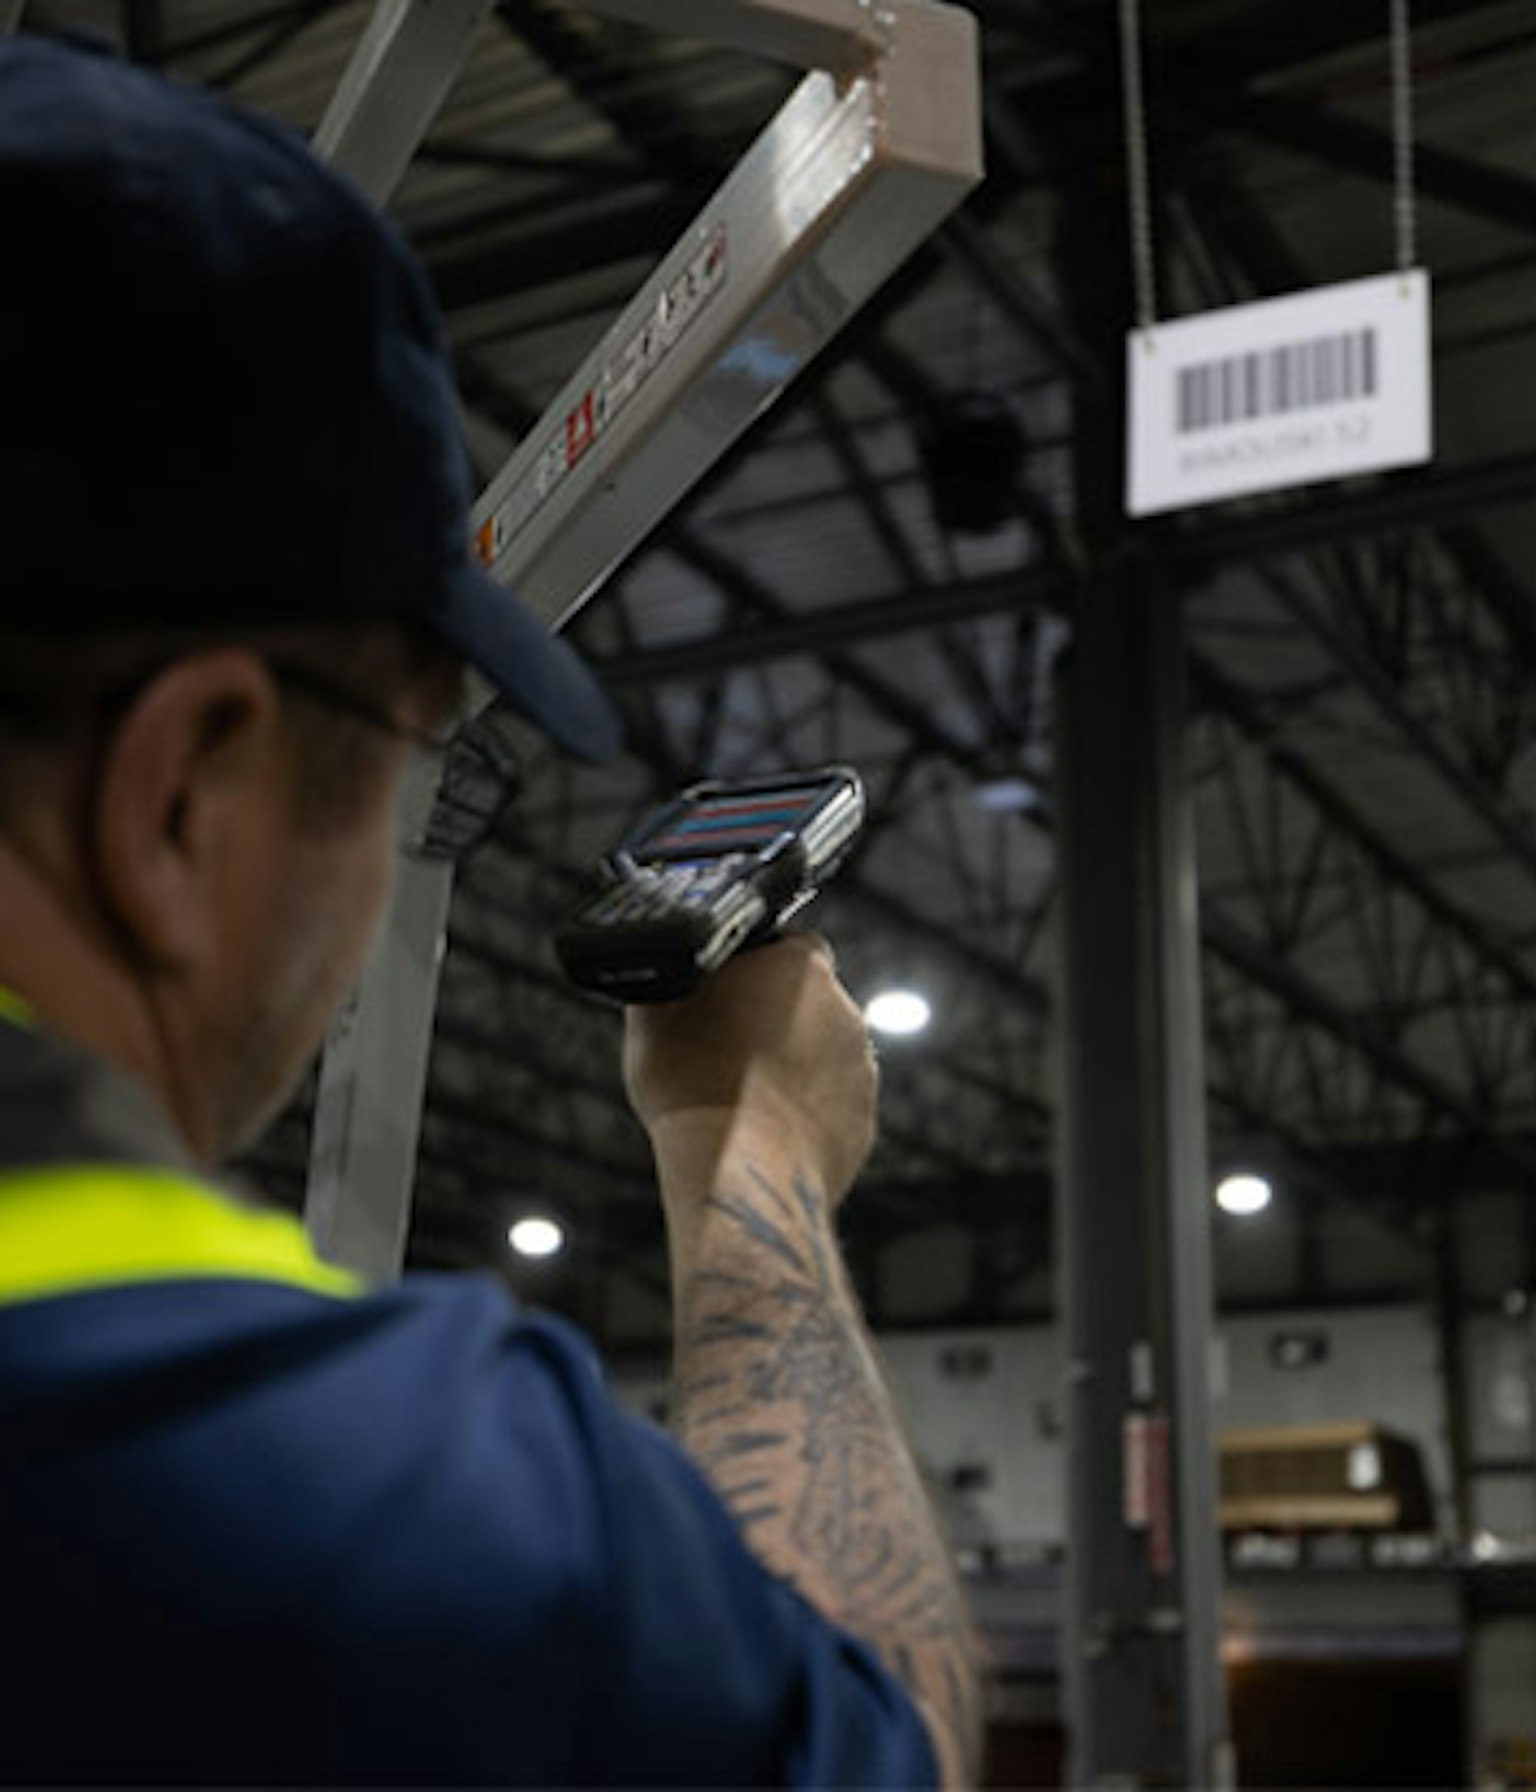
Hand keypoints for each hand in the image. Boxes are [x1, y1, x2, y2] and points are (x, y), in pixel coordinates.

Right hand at [623, 934, 877, 1210]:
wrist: (738, 1171)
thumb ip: (678, 979)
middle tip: (726, 1047)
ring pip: (822, 1055)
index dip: (754, 968)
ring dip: (791, 1066)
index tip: (727, 994)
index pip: (786, 945)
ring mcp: (860, 1067)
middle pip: (807, 1002)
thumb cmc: (693, 1085)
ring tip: (740, 1095)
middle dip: (774, 1018)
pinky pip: (830, 1105)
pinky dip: (803, 1111)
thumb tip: (669, 975)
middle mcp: (844, 1008)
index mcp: (802, 964)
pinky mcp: (862, 1120)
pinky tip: (763, 1128)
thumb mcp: (655, 1011)